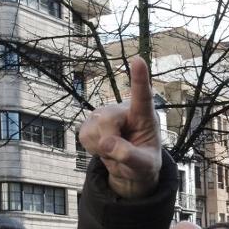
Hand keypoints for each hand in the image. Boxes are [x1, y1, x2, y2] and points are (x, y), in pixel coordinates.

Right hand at [78, 56, 160, 198]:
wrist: (131, 168)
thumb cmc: (144, 163)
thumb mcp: (144, 166)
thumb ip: (129, 156)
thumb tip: (106, 144)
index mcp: (145, 115)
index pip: (142, 95)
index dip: (139, 78)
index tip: (139, 60)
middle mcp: (124, 109)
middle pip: (107, 120)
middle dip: (110, 141)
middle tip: (121, 153)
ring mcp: (105, 113)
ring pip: (93, 129)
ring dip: (101, 147)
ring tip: (115, 149)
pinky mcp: (91, 121)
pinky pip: (83, 135)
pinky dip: (91, 148)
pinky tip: (103, 147)